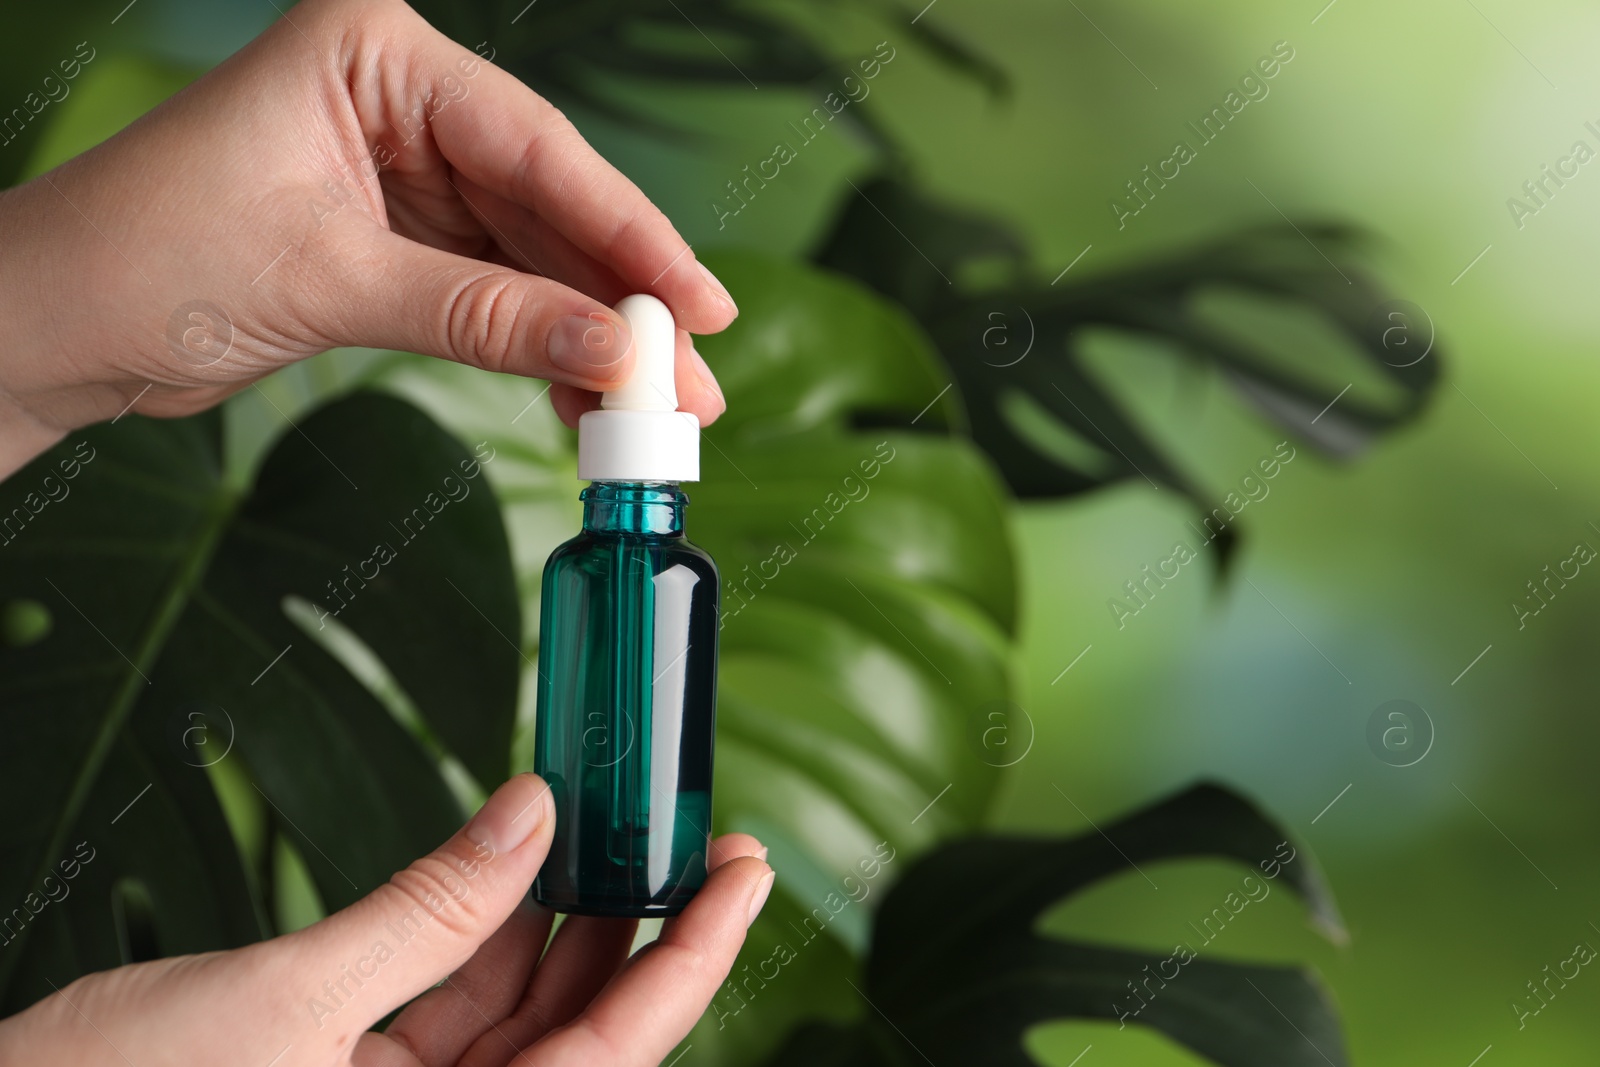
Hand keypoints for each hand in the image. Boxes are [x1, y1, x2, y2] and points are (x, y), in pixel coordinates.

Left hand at [0, 0, 734, 476]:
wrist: (47, 326)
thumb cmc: (142, 259)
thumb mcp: (331, 280)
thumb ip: (483, 315)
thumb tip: (612, 352)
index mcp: (377, 56)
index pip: (536, 147)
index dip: (630, 234)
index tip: (697, 307)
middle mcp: (400, 104)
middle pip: (549, 205)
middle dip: (621, 300)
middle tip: (689, 382)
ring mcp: (402, 174)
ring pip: (531, 257)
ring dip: (588, 337)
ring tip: (649, 411)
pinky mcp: (394, 242)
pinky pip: (493, 294)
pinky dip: (536, 349)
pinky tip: (582, 397)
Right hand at [0, 774, 774, 1065]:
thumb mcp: (282, 1000)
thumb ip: (424, 911)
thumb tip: (534, 813)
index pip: (616, 1051)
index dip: (694, 955)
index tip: (744, 868)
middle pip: (583, 1029)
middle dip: (638, 926)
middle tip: (689, 827)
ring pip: (520, 1009)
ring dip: (561, 916)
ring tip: (607, 819)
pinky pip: (451, 1001)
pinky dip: (481, 928)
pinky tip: (512, 857)